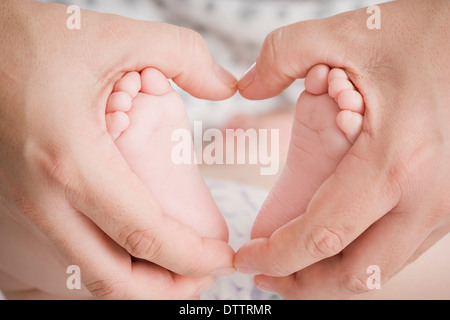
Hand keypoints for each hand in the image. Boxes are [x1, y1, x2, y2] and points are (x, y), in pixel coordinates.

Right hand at [0, 0, 235, 298]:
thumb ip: (183, 55)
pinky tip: (135, 248)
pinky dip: (110, 264)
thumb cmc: (30, 41)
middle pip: (111, 276)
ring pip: (87, 272)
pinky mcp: (25, 201)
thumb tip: (227, 86)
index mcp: (72, 161)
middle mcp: (45, 197)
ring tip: (175, 272)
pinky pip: (71, 251)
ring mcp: (29, 205)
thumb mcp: (115, 36)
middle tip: (202, 281)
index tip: (222, 258)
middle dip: (164, 290)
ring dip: (136, 285)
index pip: (144, 233)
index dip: (190, 255)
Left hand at [235, 0, 449, 298]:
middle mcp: (426, 196)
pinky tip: (332, 242)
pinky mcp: (448, 205)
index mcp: (393, 161)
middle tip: (266, 277)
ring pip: (379, 269)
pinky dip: (358, 258)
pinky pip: (398, 249)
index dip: (275, 257)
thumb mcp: (344, 34)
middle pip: (354, 274)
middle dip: (302, 285)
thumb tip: (246, 86)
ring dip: (330, 277)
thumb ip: (282, 56)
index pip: (321, 235)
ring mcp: (445, 207)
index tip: (245, 260)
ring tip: (292, 265)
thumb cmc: (419, 36)